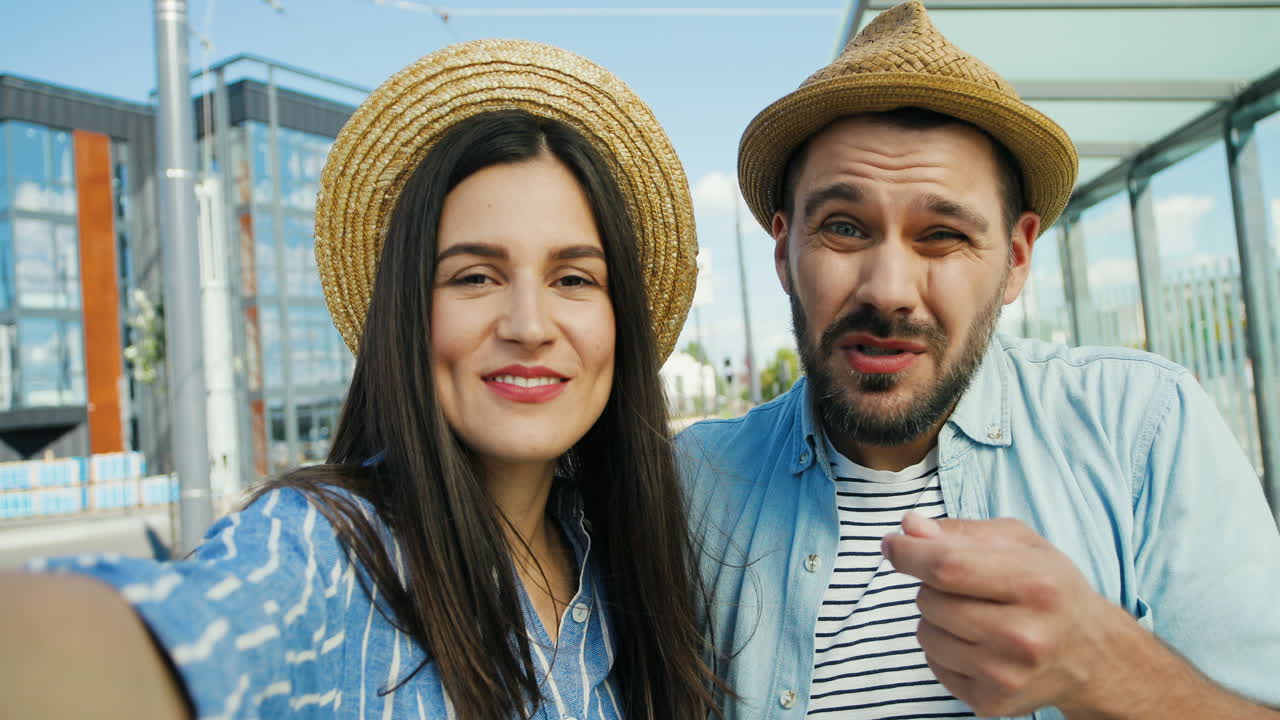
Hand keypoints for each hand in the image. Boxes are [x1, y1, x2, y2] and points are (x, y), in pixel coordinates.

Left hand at [881, 512, 1133, 717]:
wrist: (1091, 655)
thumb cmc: (1051, 588)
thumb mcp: (1020, 544)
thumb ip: (961, 532)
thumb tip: (909, 527)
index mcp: (1035, 585)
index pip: (948, 567)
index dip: (909, 553)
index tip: (892, 543)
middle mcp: (1023, 636)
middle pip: (930, 600)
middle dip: (932, 585)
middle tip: (967, 587)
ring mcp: (1006, 676)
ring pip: (925, 633)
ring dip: (937, 618)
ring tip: (976, 616)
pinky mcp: (991, 703)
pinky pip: (933, 664)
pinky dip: (945, 649)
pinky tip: (979, 644)